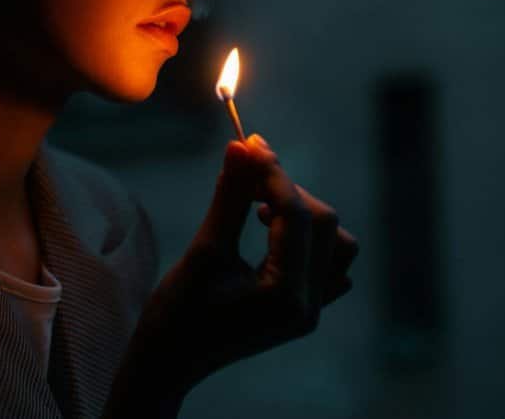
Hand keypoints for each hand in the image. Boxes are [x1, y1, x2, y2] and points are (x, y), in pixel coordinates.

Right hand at [116, 134, 358, 405]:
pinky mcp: (303, 310)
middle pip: (324, 225)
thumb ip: (230, 196)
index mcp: (286, 295)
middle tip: (249, 172)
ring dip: (304, 214)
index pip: (296, 214)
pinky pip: (330, 266)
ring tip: (261, 210)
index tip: (250, 143)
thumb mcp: (203, 249)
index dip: (274, 172)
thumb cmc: (176, 312)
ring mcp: (310, 311)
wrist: (167, 361)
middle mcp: (309, 306)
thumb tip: (240, 146)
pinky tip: (272, 234)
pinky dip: (309, 240)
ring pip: (337, 244)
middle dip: (288, 191)